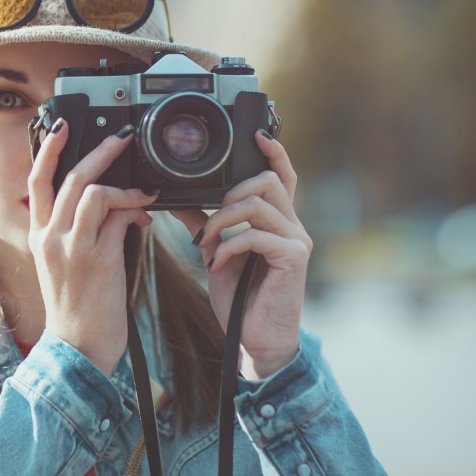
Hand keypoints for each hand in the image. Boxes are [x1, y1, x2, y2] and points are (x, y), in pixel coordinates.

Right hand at [27, 121, 155, 374]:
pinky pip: (117, 218)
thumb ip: (79, 233)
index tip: (61, 128)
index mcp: (40, 236)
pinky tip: (147, 215)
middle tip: (121, 138)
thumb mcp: (65, 266)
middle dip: (98, 151)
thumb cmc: (76, 309)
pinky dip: (135, 208)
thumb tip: (111, 205)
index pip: (36, 182)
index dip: (47, 151)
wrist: (77, 349)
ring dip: (123, 181)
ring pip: (93, 192)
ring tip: (144, 184)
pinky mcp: (97, 260)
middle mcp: (51, 237)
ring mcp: (72, 248)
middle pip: (68, 177)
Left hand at [170, 130, 311, 379]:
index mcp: (277, 222)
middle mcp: (293, 226)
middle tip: (208, 224)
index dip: (273, 152)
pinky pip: (256, 235)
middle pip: (267, 181)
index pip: (282, 176)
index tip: (255, 134)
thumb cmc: (240, 299)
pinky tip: (218, 263)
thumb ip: (206, 225)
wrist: (254, 341)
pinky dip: (229, 246)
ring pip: (258, 204)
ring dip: (222, 221)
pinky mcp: (294, 258)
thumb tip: (179, 200)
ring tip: (207, 244)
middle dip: (229, 194)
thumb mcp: (218, 254)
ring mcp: (297, 241)